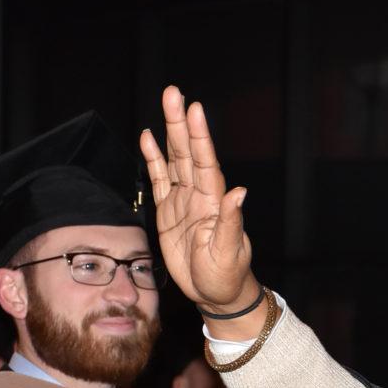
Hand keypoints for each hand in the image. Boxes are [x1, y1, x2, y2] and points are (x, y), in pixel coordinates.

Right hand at [140, 86, 258, 312]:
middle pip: (188, 153)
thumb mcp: (229, 254)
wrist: (216, 294)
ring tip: (166, 104)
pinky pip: (160, 180)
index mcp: (215, 204)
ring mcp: (183, 202)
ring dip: (169, 134)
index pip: (206, 163)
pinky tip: (148, 139)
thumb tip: (239, 193)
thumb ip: (231, 223)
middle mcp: (199, 197)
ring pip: (175, 161)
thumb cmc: (227, 277)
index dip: (200, 137)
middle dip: (181, 124)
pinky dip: (154, 159)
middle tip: (174, 93)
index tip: (195, 110)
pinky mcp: (169, 213)